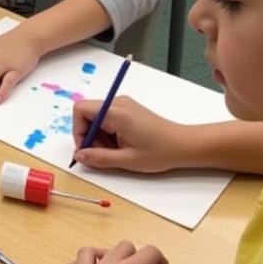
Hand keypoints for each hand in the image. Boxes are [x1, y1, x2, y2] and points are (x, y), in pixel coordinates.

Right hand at [71, 95, 186, 171]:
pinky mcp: (128, 109)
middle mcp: (117, 103)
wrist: (184, 145)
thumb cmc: (160, 152)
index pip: (81, 110)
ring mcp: (123, 104)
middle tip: (102, 154)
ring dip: (99, 136)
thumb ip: (100, 158)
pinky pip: (107, 117)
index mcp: (116, 112)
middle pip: (87, 113)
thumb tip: (79, 156)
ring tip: (116, 151)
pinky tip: (121, 145)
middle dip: (89, 135)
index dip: (78, 130)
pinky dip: (107, 132)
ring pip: (97, 116)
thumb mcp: (127, 160)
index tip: (87, 149)